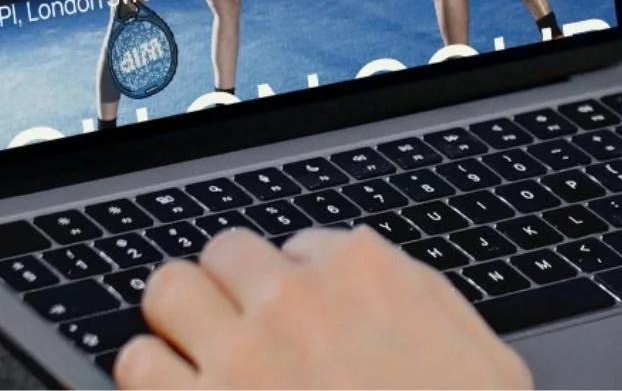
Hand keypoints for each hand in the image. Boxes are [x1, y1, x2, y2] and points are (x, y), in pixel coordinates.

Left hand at [116, 226, 531, 389]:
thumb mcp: (485, 362)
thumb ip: (424, 305)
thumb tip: (381, 281)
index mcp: (365, 275)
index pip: (301, 247)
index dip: (298, 286)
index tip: (299, 320)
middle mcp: (296, 300)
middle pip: (226, 252)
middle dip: (228, 287)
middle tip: (236, 326)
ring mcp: (242, 356)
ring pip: (170, 289)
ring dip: (178, 319)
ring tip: (188, 350)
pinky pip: (137, 365)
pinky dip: (148, 374)